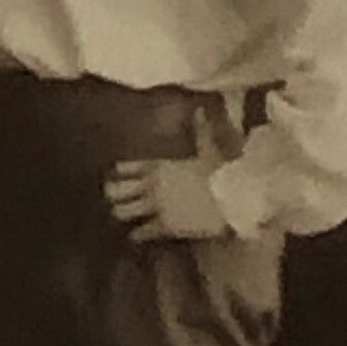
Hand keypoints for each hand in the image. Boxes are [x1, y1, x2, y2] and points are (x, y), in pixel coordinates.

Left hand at [104, 107, 230, 243]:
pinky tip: (137, 236)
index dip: (118, 172)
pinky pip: (140, 233)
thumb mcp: (208, 148)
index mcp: (158, 164)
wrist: (234, 199)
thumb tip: (200, 109)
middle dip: (112, 194)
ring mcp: (155, 206)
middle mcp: (150, 185)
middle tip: (115, 199)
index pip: (124, 167)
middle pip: (114, 190)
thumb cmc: (221, 172)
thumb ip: (199, 130)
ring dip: (122, 214)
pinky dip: (137, 235)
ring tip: (125, 216)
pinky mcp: (164, 226)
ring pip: (122, 212)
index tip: (116, 176)